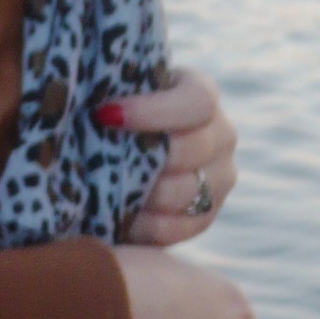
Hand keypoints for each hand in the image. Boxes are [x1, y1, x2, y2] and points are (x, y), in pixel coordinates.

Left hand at [98, 68, 237, 245]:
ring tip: (105, 188)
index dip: (153, 111)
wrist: (119, 149)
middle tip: (100, 159)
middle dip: (143, 157)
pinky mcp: (205, 215)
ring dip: (142, 193)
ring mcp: (219, 178)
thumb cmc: (111, 109)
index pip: (197, 102)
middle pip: (192, 150)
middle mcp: (221, 135)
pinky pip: (180, 227)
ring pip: (186, 193)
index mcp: (201, 95)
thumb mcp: (116, 91)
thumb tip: (99, 105)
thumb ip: (113, 91)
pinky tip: (118, 216)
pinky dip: (145, 226)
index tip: (104, 115)